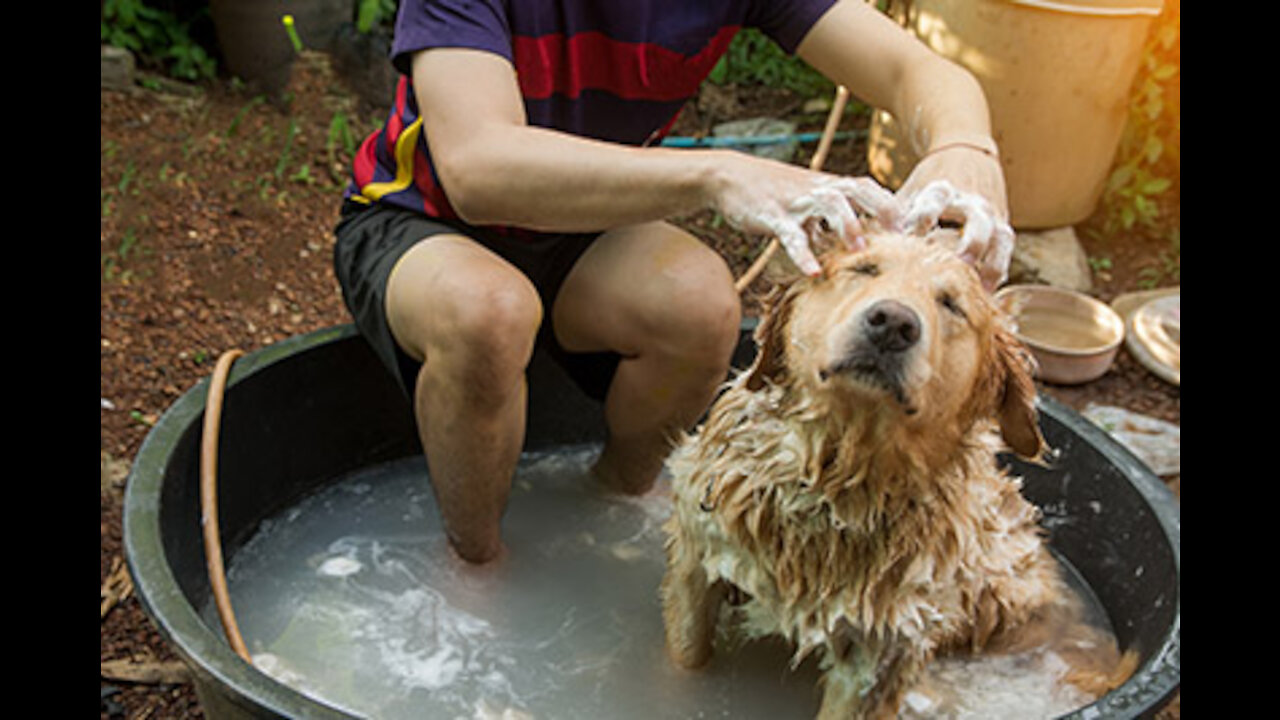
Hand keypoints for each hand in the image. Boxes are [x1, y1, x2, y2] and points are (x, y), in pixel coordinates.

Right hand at [712, 153, 899, 275]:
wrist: (729, 175)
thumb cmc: (771, 192)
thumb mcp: (806, 203)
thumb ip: (828, 221)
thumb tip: (850, 245)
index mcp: (830, 186)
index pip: (870, 190)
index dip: (894, 206)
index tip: (916, 229)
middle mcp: (819, 188)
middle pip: (860, 189)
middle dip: (883, 209)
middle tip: (902, 236)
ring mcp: (797, 200)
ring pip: (830, 204)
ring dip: (849, 225)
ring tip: (861, 251)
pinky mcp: (773, 213)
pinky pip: (791, 233)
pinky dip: (803, 254)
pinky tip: (813, 272)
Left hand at [895, 144, 1013, 290]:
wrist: (965, 157)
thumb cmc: (926, 189)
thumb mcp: (909, 197)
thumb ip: (893, 219)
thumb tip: (858, 244)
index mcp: (940, 189)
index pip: (936, 199)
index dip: (926, 215)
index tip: (913, 234)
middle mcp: (969, 200)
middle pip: (977, 218)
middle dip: (970, 241)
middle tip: (960, 263)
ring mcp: (989, 213)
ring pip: (999, 234)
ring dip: (991, 260)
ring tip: (982, 286)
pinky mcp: (1001, 225)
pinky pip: (1006, 248)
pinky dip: (998, 267)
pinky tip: (989, 290)